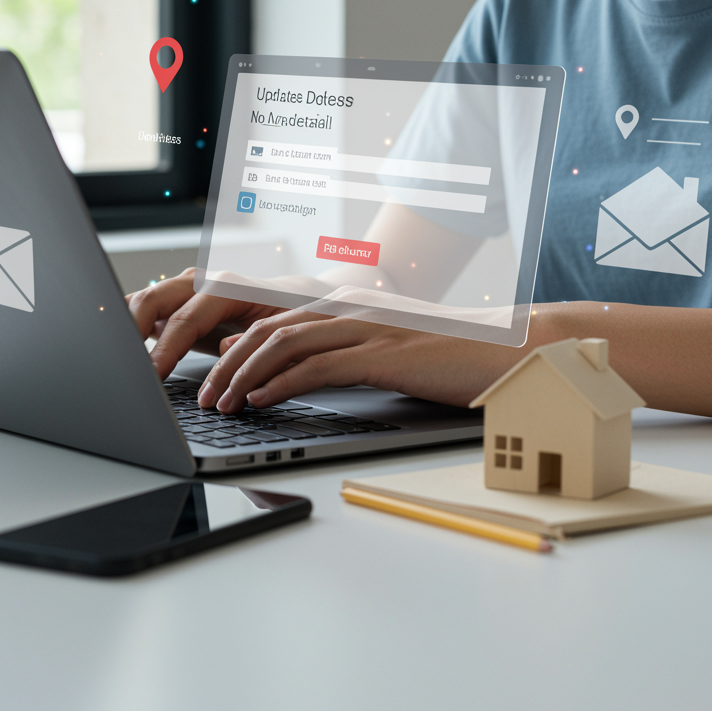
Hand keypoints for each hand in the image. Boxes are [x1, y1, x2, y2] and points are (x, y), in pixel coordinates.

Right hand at [126, 268, 282, 378]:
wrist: (289, 299)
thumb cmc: (287, 317)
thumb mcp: (279, 333)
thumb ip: (253, 343)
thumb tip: (224, 351)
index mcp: (226, 288)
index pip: (186, 319)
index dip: (166, 349)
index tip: (152, 375)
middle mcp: (201, 282)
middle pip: (153, 300)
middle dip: (132, 332)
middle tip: (124, 367)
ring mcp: (184, 288)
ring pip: (143, 299)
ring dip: (126, 326)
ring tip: (116, 358)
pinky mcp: (175, 300)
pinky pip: (144, 307)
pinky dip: (130, 325)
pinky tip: (120, 346)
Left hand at [196, 308, 520, 412]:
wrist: (505, 348)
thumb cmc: (446, 355)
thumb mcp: (384, 348)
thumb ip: (336, 352)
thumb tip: (286, 370)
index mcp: (347, 305)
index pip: (275, 319)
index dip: (235, 345)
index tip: (212, 373)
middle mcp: (349, 308)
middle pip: (268, 328)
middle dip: (227, 363)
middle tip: (206, 395)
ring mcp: (365, 328)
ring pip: (283, 344)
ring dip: (244, 376)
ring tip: (223, 404)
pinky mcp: (382, 353)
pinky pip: (317, 367)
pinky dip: (280, 385)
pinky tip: (261, 402)